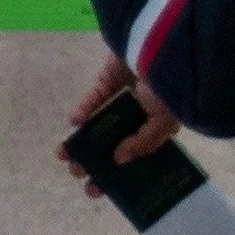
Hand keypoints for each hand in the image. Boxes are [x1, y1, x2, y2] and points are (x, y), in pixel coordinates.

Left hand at [60, 57, 175, 193]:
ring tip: (64, 154)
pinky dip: (83, 109)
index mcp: (155, 130)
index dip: (115, 177)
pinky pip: (94, 98)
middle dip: (92, 161)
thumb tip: (119, 160)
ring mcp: (122, 98)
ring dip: (80, 140)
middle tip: (77, 172)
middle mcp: (138, 117)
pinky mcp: (108, 79)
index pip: (132, 159)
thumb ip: (144, 142)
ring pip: (97, 124)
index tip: (96, 190)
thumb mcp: (166, 120)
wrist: (162, 43)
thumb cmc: (171, 86)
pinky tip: (74, 122)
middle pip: (110, 145)